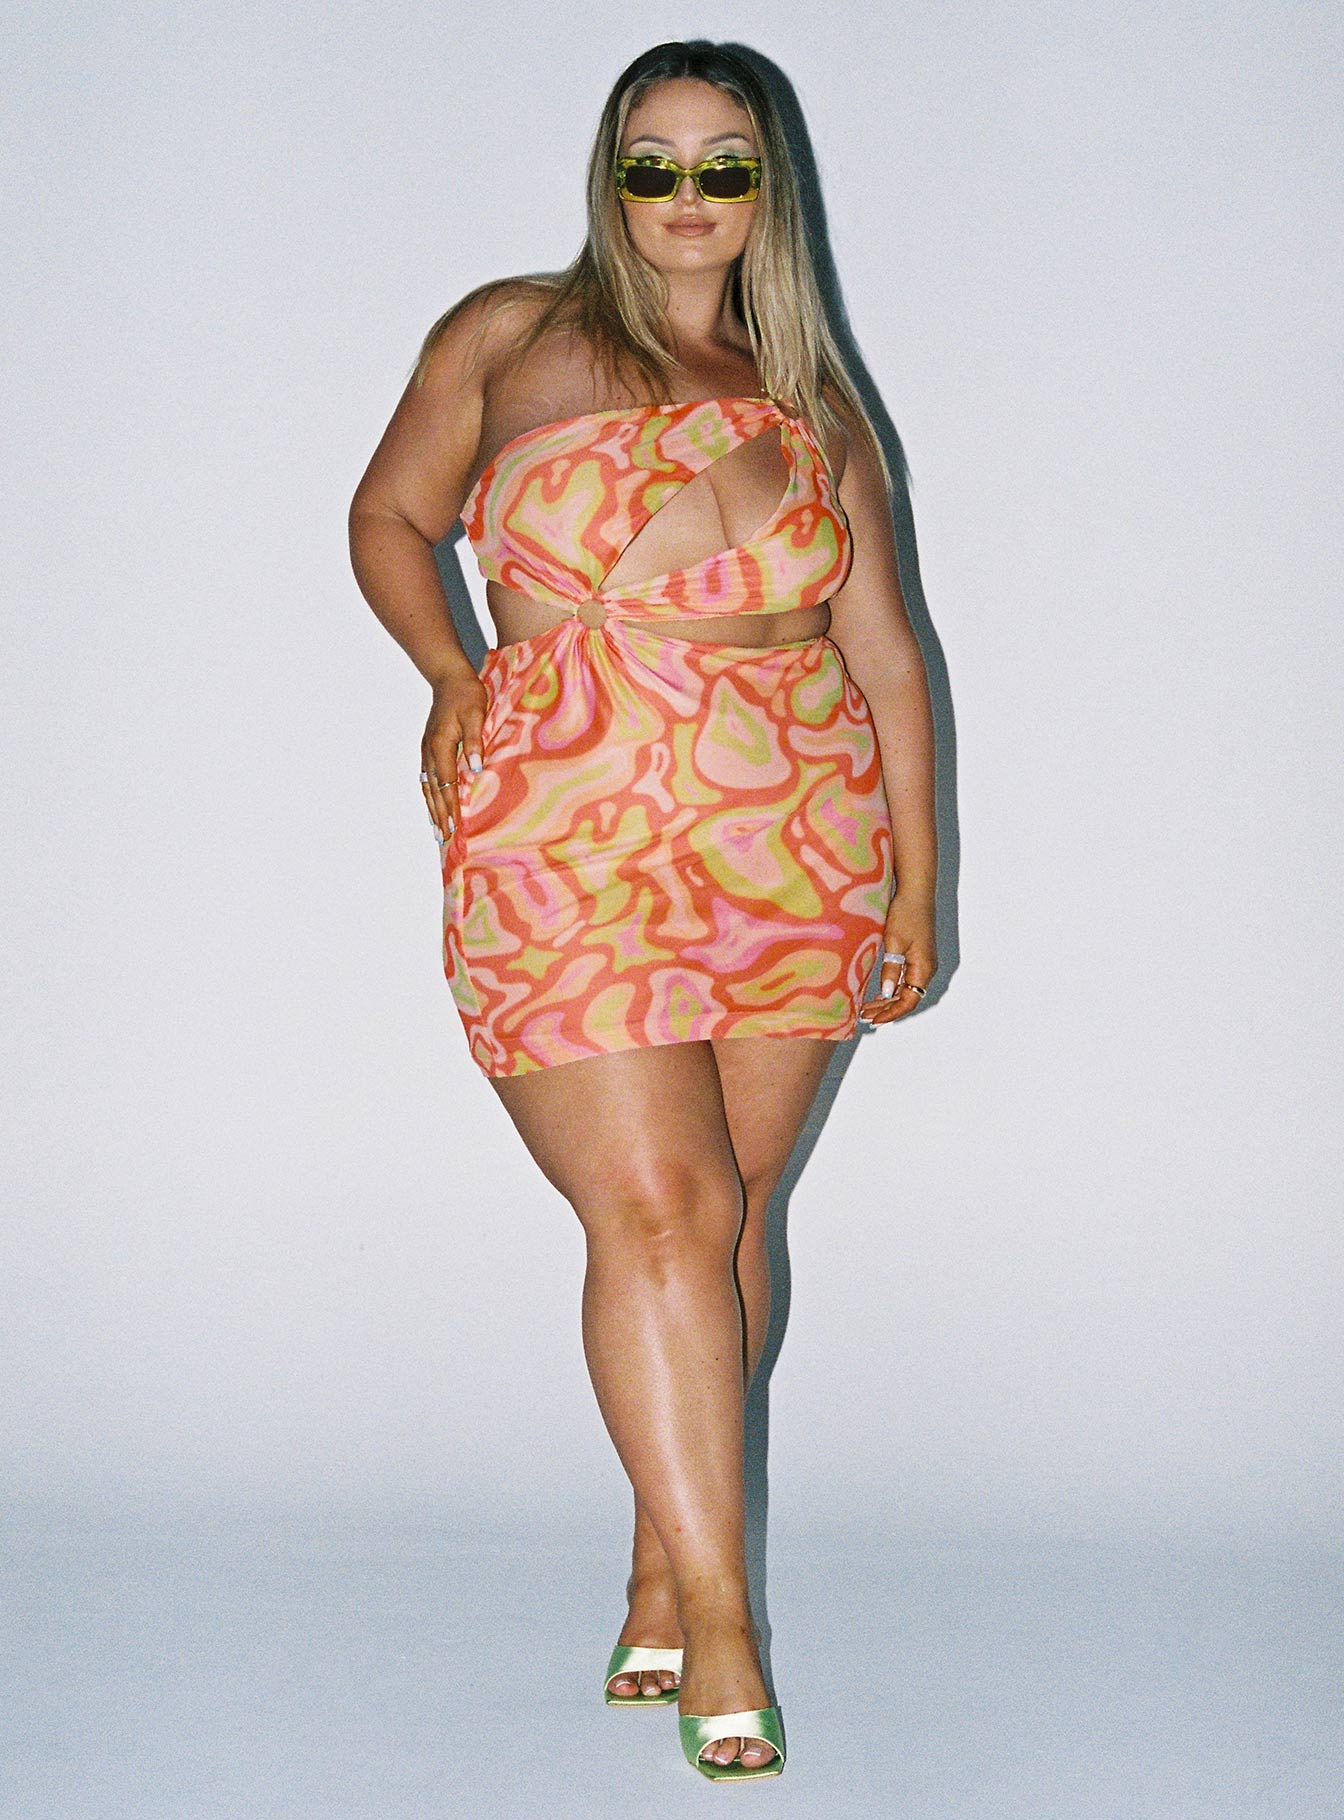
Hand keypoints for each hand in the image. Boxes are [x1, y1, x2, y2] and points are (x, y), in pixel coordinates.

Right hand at [421, 668, 487, 842]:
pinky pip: (426, 778)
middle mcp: (429, 751)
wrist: (448, 678)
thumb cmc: (467, 695)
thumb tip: (475, 769)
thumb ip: (476, 742)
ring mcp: (426, 750)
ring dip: (431, 809)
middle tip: (443, 839)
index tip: (455, 827)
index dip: (451, 807)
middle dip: (439, 815)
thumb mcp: (477, 714)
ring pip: (426, 786)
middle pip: (433, 790)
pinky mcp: (428, 748)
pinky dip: (429, 795)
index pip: (446, 784)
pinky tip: (432, 805)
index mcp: (441, 744)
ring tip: (435, 829)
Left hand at [859, 890, 936, 1026]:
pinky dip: (892, 989)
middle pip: (908, 998)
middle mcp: (926, 968)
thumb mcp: (894, 942)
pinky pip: (906, 980)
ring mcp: (923, 962)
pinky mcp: (918, 956)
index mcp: (923, 967)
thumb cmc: (905, 913)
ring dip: (888, 1000)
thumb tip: (887, 994)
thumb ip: (891, 969)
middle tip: (864, 1016)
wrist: (915, 892)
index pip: (909, 1001)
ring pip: (906, 990)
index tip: (873, 1020)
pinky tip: (879, 993)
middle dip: (886, 1009)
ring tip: (868, 1007)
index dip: (891, 1013)